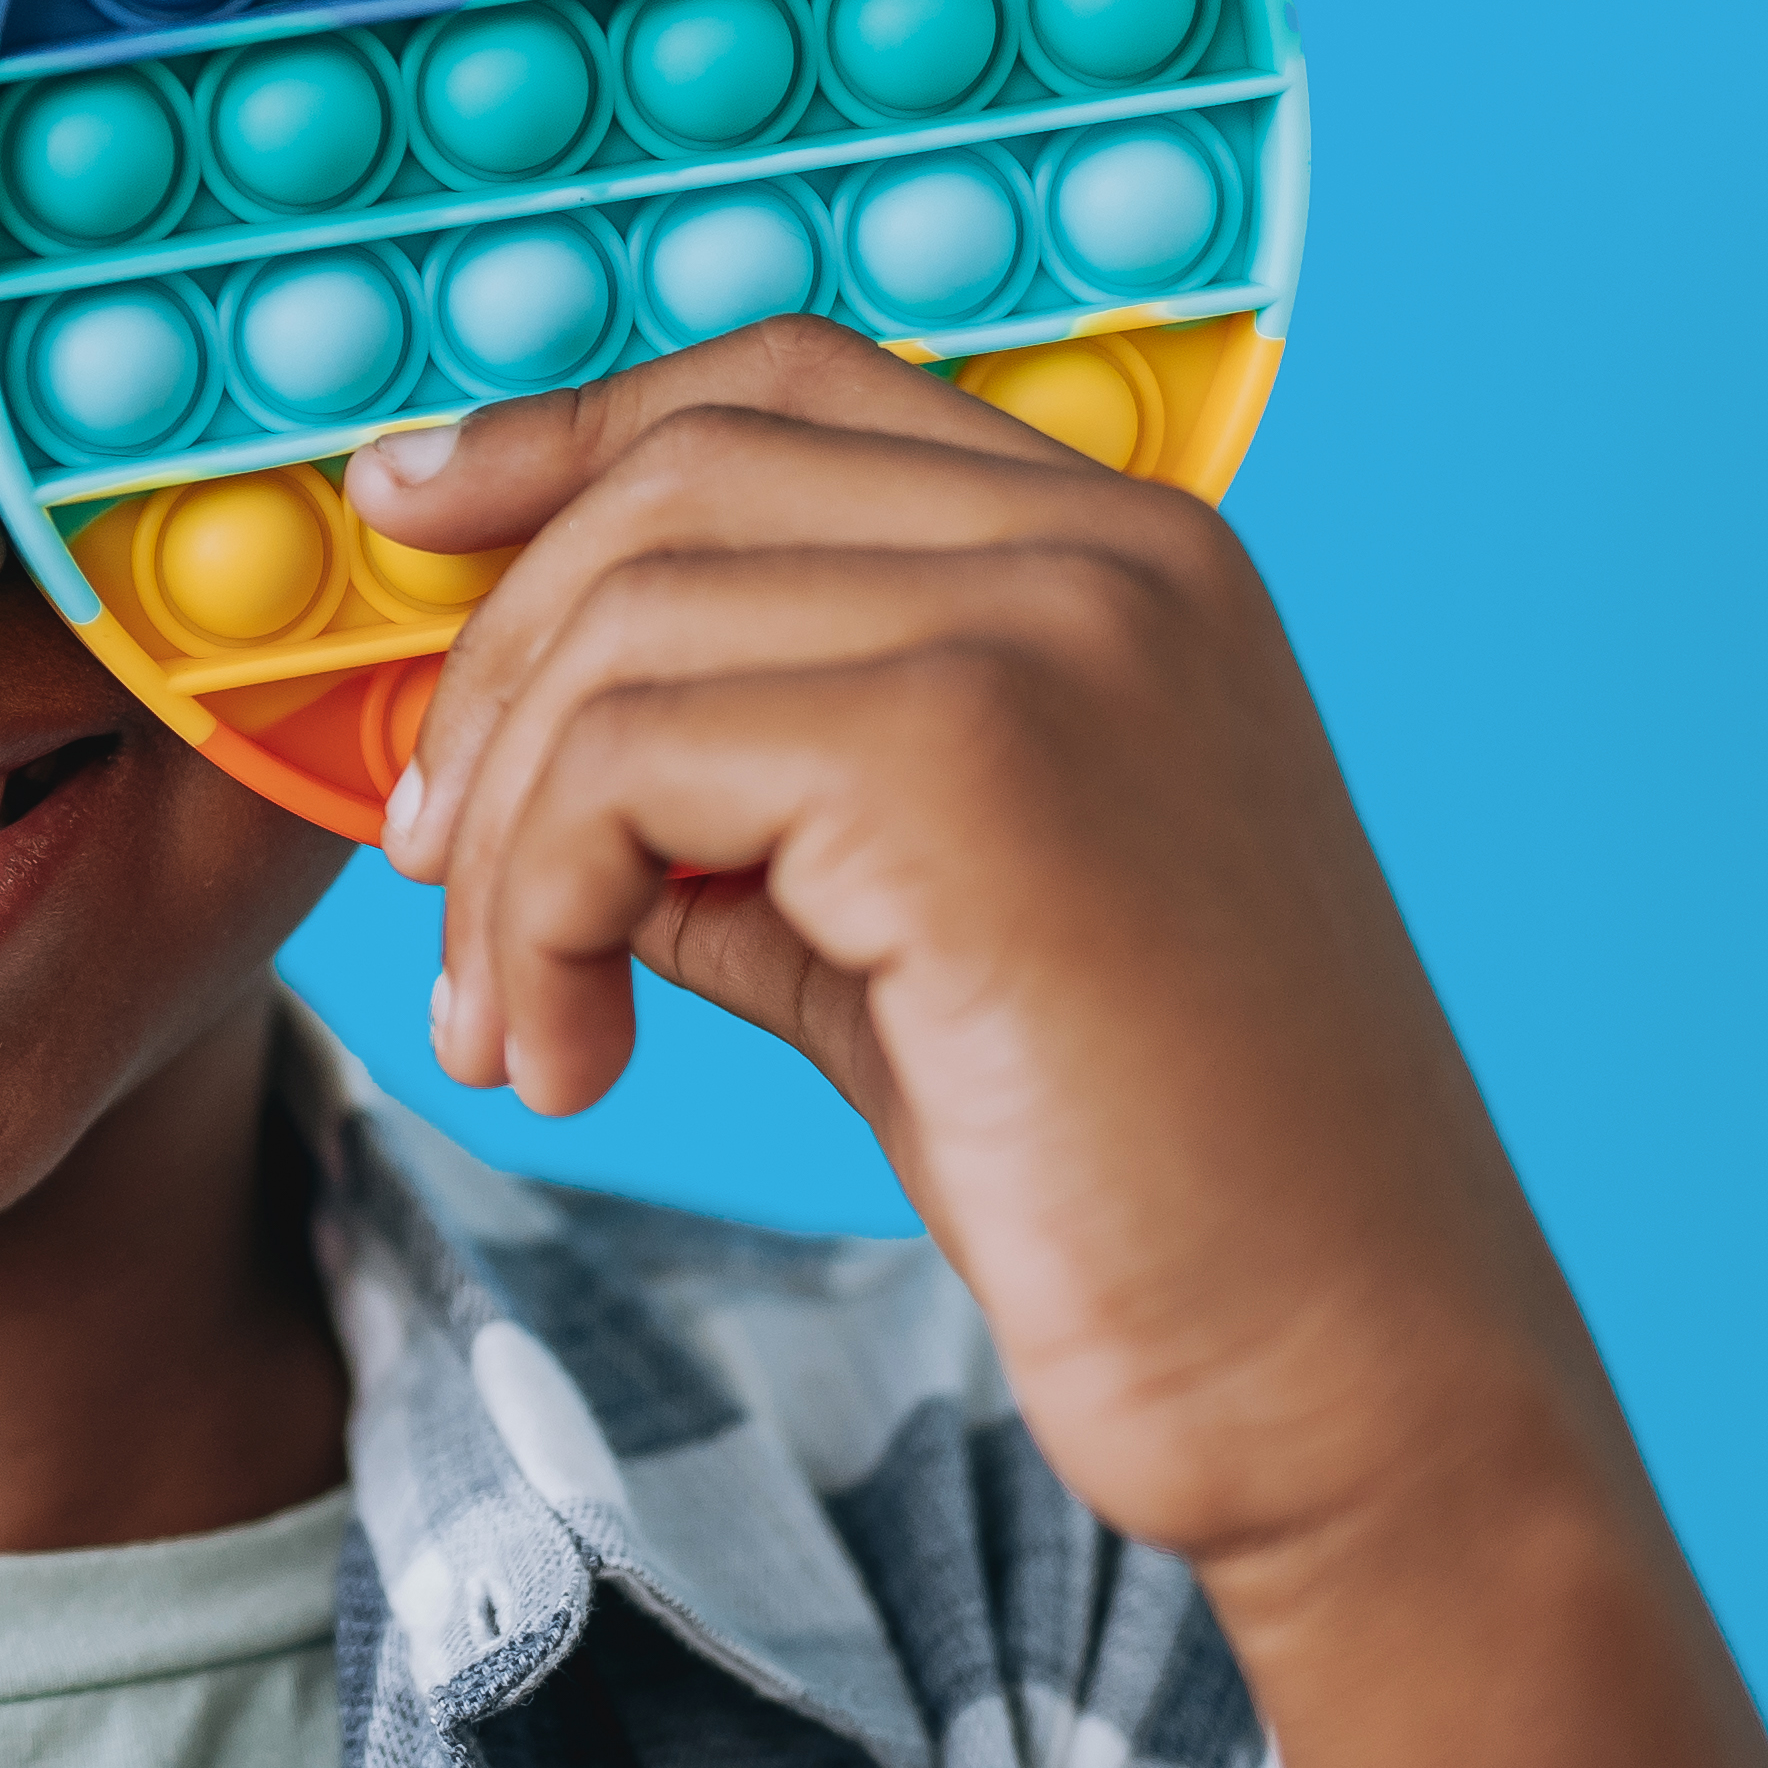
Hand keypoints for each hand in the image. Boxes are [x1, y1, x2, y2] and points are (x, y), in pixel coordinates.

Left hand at [351, 318, 1593, 1586]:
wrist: (1355, 1381)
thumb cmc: (1152, 1191)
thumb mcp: (912, 933)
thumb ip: (749, 805)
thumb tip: (511, 756)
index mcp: (1132, 553)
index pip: (783, 386)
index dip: (566, 438)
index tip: (412, 516)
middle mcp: (1111, 551)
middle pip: (674, 486)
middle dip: (496, 682)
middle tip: (430, 884)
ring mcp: (1054, 638)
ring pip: (624, 630)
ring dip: (499, 845)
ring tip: (508, 1025)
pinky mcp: (973, 768)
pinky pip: (628, 765)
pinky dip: (536, 911)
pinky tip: (570, 1060)